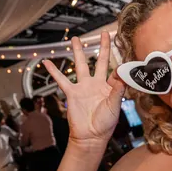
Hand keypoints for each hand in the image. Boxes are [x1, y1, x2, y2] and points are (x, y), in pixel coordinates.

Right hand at [43, 32, 124, 146]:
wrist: (91, 136)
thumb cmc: (105, 124)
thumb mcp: (114, 106)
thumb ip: (118, 90)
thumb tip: (121, 74)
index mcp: (109, 87)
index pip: (115, 71)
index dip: (120, 67)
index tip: (124, 62)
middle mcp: (97, 84)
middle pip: (100, 61)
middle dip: (103, 47)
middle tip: (103, 34)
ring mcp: (83, 87)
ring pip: (80, 65)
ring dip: (78, 52)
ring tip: (75, 39)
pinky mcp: (72, 93)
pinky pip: (61, 80)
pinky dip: (54, 71)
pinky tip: (47, 62)